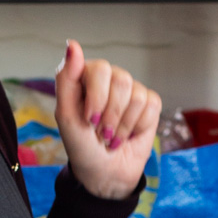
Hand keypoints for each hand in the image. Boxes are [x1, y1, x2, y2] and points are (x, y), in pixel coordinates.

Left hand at [54, 40, 159, 200]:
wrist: (104, 172)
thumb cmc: (81, 145)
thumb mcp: (66, 115)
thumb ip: (66, 78)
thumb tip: (72, 44)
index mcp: (87, 76)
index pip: (100, 69)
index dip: (97, 98)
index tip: (89, 120)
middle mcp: (110, 78)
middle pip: (121, 80)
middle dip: (111, 114)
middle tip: (101, 132)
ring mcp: (131, 90)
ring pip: (136, 95)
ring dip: (122, 125)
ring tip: (112, 136)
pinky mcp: (150, 104)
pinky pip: (151, 106)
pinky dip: (137, 127)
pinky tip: (128, 134)